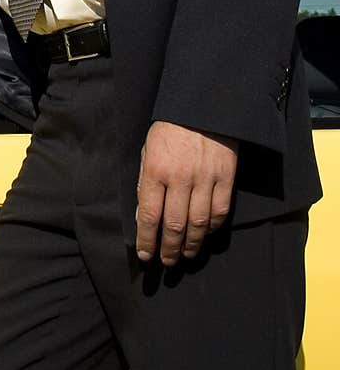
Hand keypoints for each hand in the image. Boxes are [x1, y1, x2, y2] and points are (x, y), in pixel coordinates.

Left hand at [135, 121, 237, 265]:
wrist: (203, 106)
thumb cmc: (169, 129)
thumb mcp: (147, 150)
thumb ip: (145, 182)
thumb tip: (144, 216)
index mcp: (155, 169)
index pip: (149, 214)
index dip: (146, 240)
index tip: (146, 255)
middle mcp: (180, 177)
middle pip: (174, 224)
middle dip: (169, 249)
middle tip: (166, 263)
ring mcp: (205, 178)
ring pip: (198, 223)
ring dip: (190, 244)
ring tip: (184, 255)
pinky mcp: (225, 177)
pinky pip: (219, 212)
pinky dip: (211, 229)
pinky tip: (204, 235)